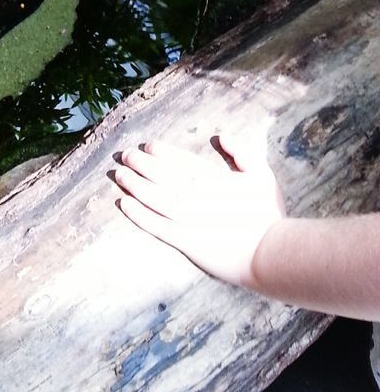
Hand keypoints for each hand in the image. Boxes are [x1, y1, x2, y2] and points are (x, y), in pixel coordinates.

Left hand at [113, 133, 286, 288]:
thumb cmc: (269, 215)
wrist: (272, 255)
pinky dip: (137, 214)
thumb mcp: (263, 176)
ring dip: (133, 185)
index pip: (179, 159)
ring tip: (119, 175)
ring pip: (152, 197)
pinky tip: (124, 204)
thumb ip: (242, 153)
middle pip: (160, 175)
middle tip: (125, 155)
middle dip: (140, 163)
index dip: (160, 151)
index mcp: (213, 179)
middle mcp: (196, 196)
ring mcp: (188, 220)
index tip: (147, 146)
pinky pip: (155, 225)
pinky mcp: (184, 243)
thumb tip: (221, 135)